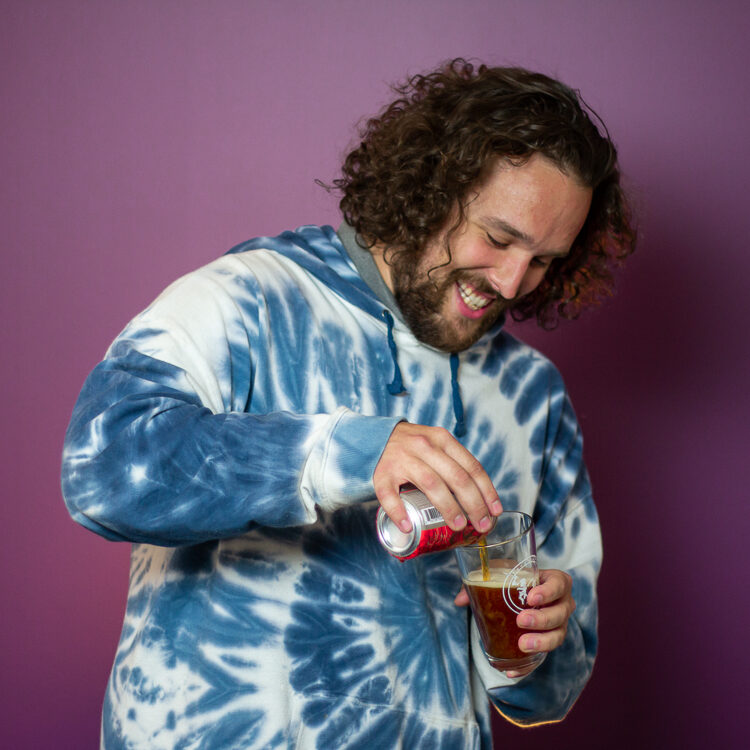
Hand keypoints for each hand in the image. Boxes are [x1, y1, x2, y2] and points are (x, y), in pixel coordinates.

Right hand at [373, 422, 501, 532]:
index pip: (471, 466)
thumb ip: (455, 461)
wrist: (375, 437)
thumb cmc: (413, 447)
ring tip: (458, 526)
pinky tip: (409, 526)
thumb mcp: (436, 443)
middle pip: (456, 477)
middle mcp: (424, 446)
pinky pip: (390, 495)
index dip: (486, 490)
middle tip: (481, 524)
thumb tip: (482, 495)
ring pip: (431, 484)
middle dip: (473, 504)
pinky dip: (399, 512)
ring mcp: (402, 459)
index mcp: (442, 439)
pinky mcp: (382, 474)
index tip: (494, 511)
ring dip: (448, 508)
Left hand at [454, 568, 575, 677]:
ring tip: (522, 645)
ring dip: (541, 642)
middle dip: (542, 619)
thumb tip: (460, 600)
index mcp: (554, 581)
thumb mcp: (500, 574)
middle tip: (521, 621)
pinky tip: (512, 670)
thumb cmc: (514, 579)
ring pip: (558, 636)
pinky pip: (543, 656)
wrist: (521, 594)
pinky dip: (528, 665)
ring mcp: (558, 625)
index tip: (531, 597)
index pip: (560, 584)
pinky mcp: (548, 643)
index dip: (549, 591)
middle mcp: (562, 603)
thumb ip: (480, 582)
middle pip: (560, 613)